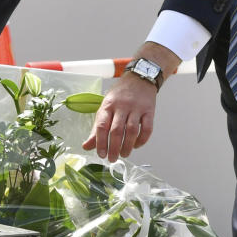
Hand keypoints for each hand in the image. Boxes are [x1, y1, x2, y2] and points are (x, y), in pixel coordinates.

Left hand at [81, 40, 179, 161]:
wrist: (140, 77)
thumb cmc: (120, 94)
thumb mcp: (105, 107)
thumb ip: (97, 128)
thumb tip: (86, 146)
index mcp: (108, 105)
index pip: (102, 125)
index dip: (100, 142)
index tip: (101, 154)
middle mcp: (122, 106)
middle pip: (117, 131)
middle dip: (113, 148)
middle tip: (112, 159)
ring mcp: (137, 108)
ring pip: (132, 131)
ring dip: (127, 146)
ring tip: (124, 154)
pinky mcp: (149, 110)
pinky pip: (147, 128)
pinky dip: (142, 140)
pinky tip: (137, 145)